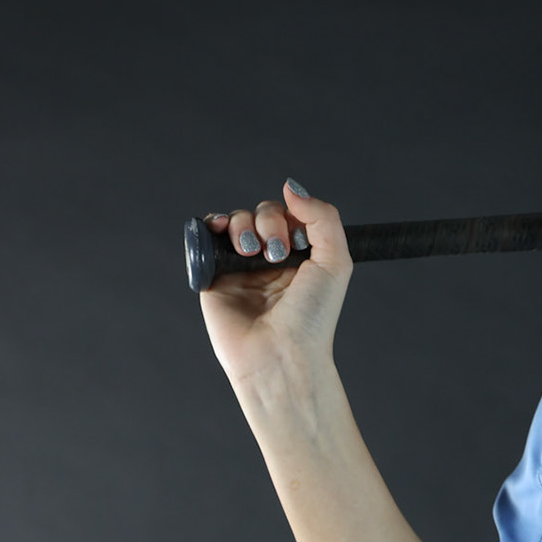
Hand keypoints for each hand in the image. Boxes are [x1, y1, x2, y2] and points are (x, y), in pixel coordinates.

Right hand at [198, 178, 353, 385]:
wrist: (279, 354)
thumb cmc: (312, 316)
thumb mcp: (335, 262)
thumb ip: (322, 218)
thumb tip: (291, 187)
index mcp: (301, 257)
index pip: (292, 215)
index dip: (292, 215)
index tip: (296, 241)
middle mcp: (271, 260)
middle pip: (263, 213)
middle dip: (268, 222)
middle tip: (276, 253)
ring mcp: (241, 267)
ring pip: (236, 220)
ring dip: (243, 224)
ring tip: (249, 250)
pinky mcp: (213, 276)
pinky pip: (206, 237)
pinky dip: (211, 225)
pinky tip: (221, 231)